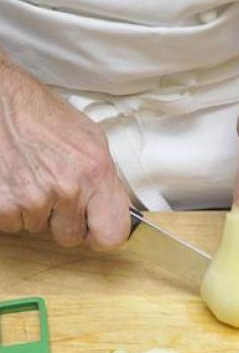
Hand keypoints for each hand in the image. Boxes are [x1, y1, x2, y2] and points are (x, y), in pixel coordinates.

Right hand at [0, 53, 129, 248]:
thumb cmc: (41, 115)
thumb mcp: (89, 139)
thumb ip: (104, 179)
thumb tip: (113, 209)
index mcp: (96, 172)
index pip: (112, 235)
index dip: (101, 235)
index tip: (92, 227)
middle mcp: (68, 188)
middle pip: (70, 237)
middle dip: (61, 221)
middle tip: (51, 190)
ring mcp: (33, 198)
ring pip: (36, 229)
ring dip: (32, 210)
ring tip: (28, 175)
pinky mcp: (3, 204)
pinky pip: (10, 224)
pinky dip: (9, 207)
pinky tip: (11, 179)